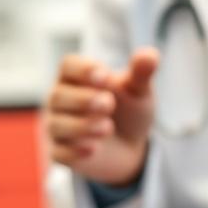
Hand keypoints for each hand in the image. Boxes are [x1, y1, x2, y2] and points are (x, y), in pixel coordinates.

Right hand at [44, 48, 159, 185]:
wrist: (130, 147)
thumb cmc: (128, 110)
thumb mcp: (138, 91)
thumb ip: (141, 73)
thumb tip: (150, 55)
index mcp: (76, 76)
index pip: (68, 65)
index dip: (82, 70)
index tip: (105, 77)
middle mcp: (61, 99)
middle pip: (57, 95)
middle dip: (82, 100)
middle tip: (109, 104)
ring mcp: (58, 126)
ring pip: (56, 125)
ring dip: (81, 126)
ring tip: (107, 128)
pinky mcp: (60, 152)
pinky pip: (58, 152)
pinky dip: (74, 151)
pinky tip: (93, 149)